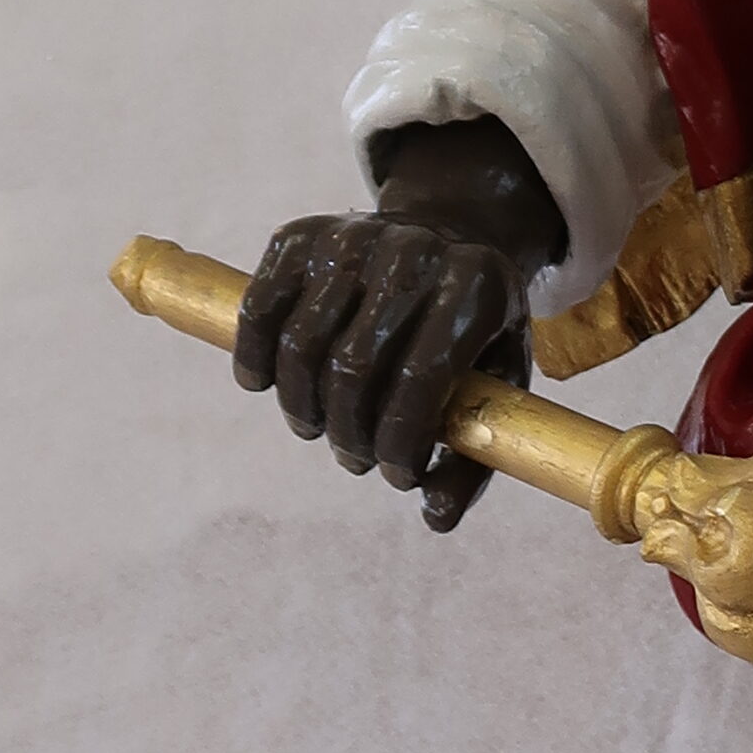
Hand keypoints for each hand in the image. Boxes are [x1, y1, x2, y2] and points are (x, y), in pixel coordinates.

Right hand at [229, 116, 564, 529]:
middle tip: (353, 458)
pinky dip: (254, 358)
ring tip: (315, 428)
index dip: (399, 441)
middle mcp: (414, 252)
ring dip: (301, 407)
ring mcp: (354, 237)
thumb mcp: (498, 381)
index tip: (396, 475)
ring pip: (301, 342)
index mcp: (476, 287)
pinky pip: (260, 307)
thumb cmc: (471, 329)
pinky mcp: (301, 234)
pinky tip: (262, 386)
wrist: (446, 234)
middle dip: (348, 433)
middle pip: (354, 366)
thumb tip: (435, 518)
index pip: (420, 377)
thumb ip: (475, 453)